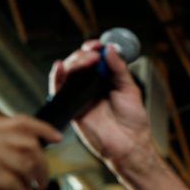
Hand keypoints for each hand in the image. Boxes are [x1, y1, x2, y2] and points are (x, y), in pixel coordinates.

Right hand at [49, 40, 150, 170]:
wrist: (129, 144)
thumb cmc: (133, 120)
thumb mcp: (130, 89)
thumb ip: (119, 69)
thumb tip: (110, 49)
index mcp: (107, 79)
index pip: (96, 58)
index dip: (94, 48)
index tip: (98, 45)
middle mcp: (92, 86)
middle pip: (79, 62)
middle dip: (84, 54)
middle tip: (94, 55)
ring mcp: (80, 95)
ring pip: (68, 72)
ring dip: (74, 61)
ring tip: (87, 61)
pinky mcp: (71, 106)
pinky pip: (58, 89)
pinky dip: (56, 76)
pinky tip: (60, 66)